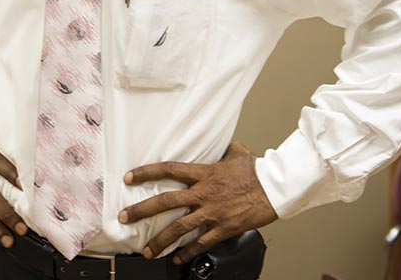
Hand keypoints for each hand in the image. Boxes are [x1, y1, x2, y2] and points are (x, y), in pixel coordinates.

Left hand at [119, 142, 276, 263]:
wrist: (276, 188)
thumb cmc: (257, 169)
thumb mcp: (237, 152)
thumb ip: (222, 149)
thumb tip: (219, 143)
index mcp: (204, 173)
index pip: (168, 169)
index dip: (146, 173)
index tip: (129, 177)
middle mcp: (203, 193)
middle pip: (166, 201)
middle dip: (142, 210)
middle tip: (125, 217)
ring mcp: (212, 213)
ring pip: (179, 228)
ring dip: (160, 241)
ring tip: (147, 251)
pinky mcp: (223, 229)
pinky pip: (201, 243)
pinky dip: (187, 253)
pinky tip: (176, 258)